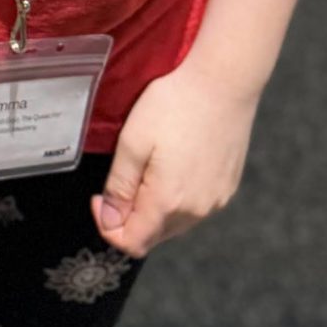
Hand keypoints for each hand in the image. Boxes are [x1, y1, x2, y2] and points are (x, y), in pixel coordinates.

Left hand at [91, 62, 259, 258]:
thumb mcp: (132, 142)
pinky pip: (194, 208)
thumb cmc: (174, 105)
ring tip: (147, 167)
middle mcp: (197, 211)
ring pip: (174, 224)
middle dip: (129, 217)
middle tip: (121, 178)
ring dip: (153, 208)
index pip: (132, 243)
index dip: (107, 226)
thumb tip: (110, 221)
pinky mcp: (227, 188)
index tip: (100, 197)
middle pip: (153, 236)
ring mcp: (216, 201)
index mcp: (168, 202)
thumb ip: (119, 187)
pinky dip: (176, 198)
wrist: (224, 82)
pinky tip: (172, 165)